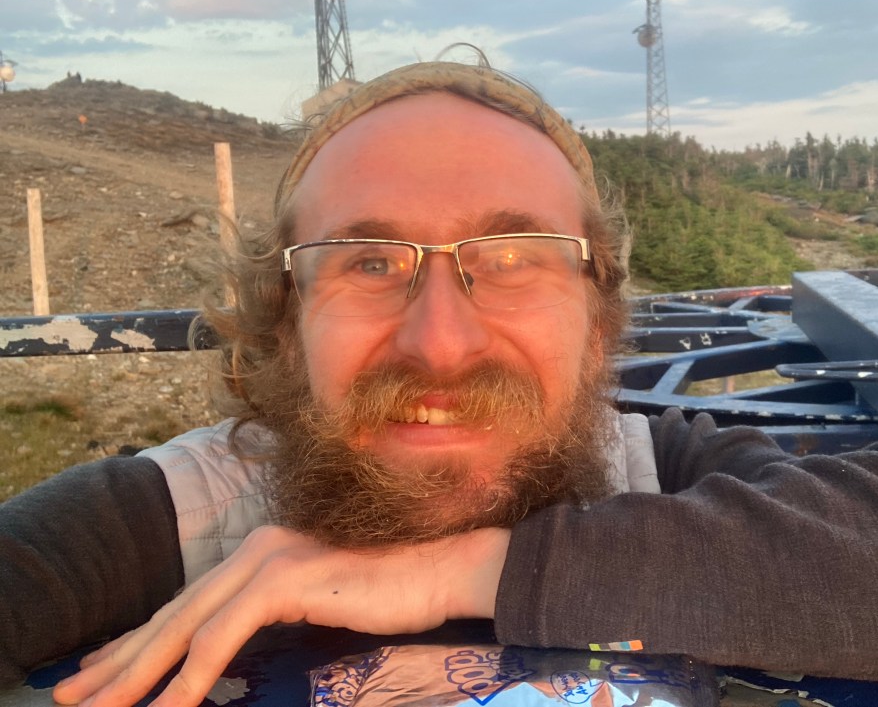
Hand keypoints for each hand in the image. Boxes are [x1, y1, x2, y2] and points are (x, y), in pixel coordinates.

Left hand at [51, 524, 509, 706]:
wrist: (440, 572)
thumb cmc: (388, 594)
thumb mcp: (314, 607)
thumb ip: (270, 617)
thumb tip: (228, 654)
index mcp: (259, 550)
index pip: (185, 602)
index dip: (136, 640)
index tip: (99, 672)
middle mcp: (255, 547)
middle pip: (174, 612)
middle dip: (119, 659)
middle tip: (75, 694)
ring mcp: (270, 558)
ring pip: (187, 624)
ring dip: (140, 673)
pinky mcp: (286, 578)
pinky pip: (224, 636)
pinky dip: (192, 675)